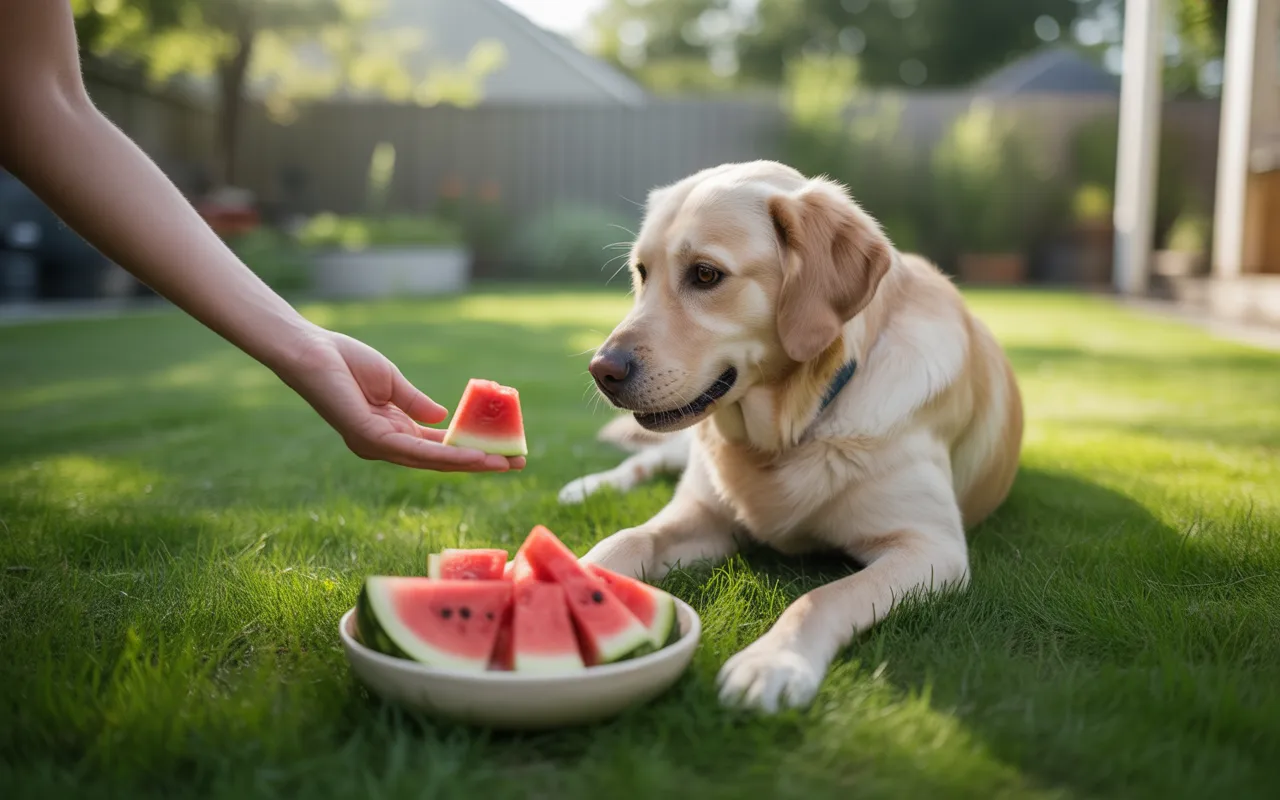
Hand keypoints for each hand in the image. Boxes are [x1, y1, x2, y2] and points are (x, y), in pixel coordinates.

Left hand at [276, 327, 524, 472]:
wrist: (312, 350)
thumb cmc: (345, 360)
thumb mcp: (392, 383)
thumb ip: (417, 402)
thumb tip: (445, 418)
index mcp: (389, 431)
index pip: (435, 448)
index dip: (469, 450)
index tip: (502, 450)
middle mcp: (383, 445)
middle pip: (439, 460)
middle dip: (479, 463)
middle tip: (516, 463)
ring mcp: (376, 445)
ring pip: (432, 461)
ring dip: (471, 463)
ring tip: (505, 463)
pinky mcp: (369, 439)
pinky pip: (416, 451)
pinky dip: (448, 456)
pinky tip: (475, 456)